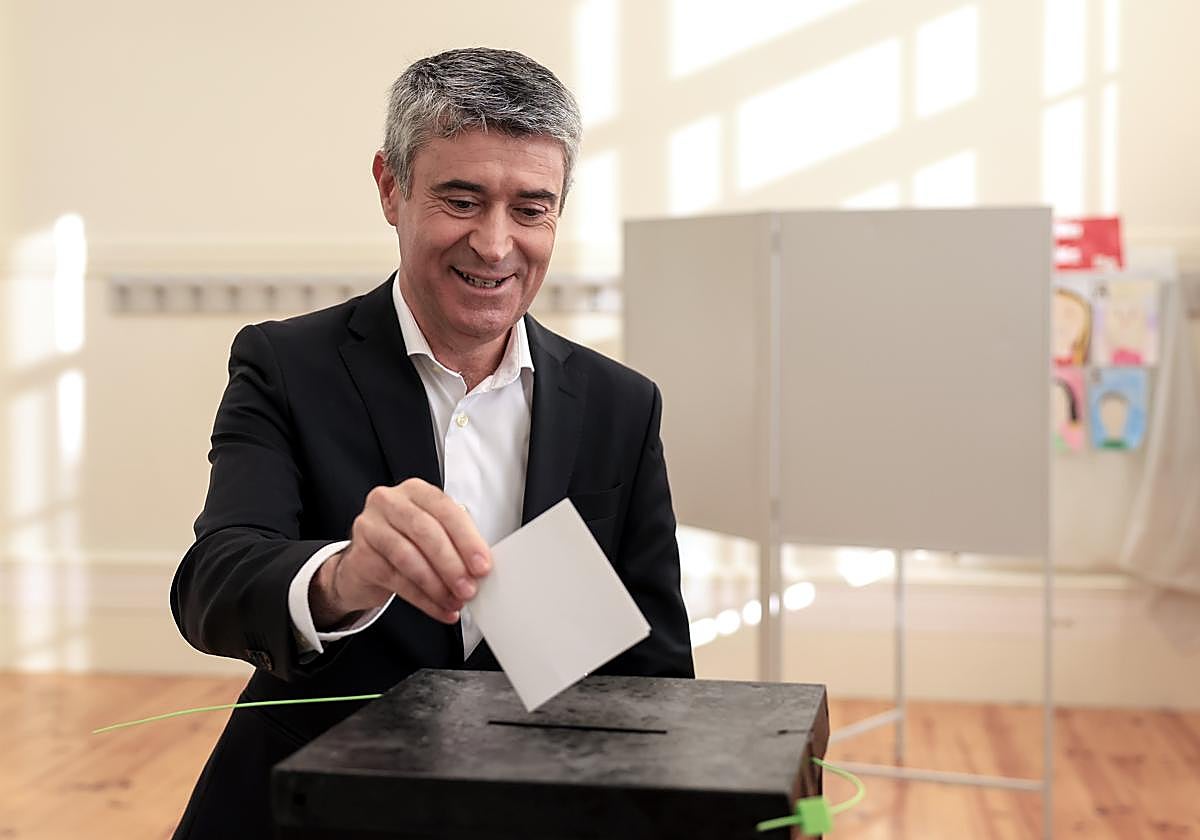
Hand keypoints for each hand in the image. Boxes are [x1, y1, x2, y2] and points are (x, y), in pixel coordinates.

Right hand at [310, 478, 490, 627]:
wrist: (363, 564)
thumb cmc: (405, 543)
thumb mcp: (432, 533)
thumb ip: (455, 542)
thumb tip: (479, 568)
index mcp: (415, 491)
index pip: (445, 509)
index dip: (467, 539)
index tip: (482, 565)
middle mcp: (390, 502)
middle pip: (425, 532)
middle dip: (452, 564)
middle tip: (469, 588)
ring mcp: (370, 527)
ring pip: (408, 557)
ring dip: (437, 585)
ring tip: (455, 601)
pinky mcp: (360, 556)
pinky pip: (396, 580)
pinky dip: (423, 599)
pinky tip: (439, 608)